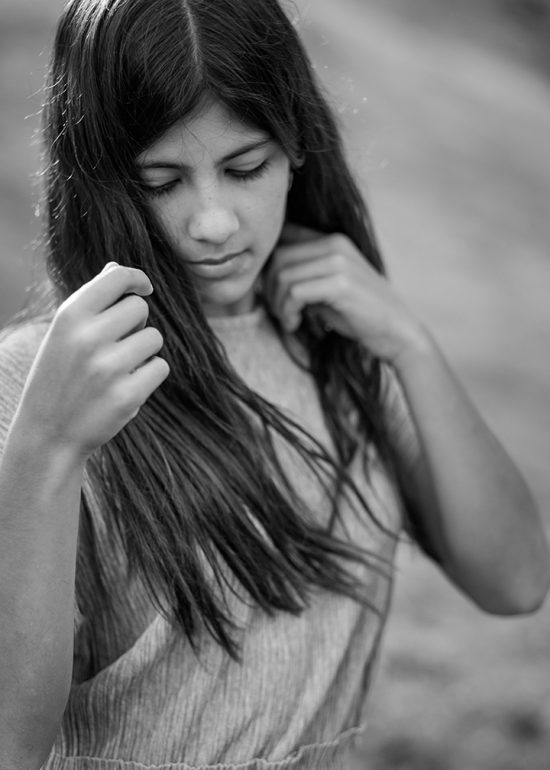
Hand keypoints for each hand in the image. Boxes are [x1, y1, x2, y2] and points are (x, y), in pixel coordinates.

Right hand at [14, 263, 169, 458]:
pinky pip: (160, 368)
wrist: (48, 434)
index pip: (117, 277)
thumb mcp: (63, 334)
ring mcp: (108, 368)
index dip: (137, 279)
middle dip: (136, 325)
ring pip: (154, 338)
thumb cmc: (59, 377)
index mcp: (69, 316)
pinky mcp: (127, 395)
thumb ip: (91, 301)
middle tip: (116, 345)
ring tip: (118, 369)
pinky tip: (125, 387)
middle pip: (140, 308)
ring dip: (144, 352)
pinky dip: (149, 376)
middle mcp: (88, 338)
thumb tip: (117, 269)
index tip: (144, 288)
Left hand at [264, 223, 427, 363]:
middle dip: (270, 288)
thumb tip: (265, 277)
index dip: (269, 265)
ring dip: (277, 303)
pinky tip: (295, 324)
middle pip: (278, 256)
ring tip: (288, 320)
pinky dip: (287, 312)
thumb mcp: (327, 287)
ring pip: (283, 275)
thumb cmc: (360, 314)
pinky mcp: (340, 284)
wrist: (398, 332)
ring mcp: (338, 262)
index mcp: (332, 240)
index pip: (283, 238)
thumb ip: (303, 275)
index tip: (274, 292)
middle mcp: (335, 244)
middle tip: (279, 312)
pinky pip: (295, 293)